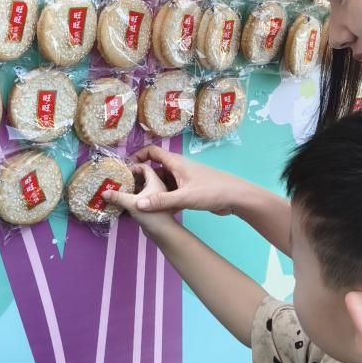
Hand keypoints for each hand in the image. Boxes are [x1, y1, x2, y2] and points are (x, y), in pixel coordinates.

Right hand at [103, 163, 181, 235]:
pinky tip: (127, 201)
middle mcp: (158, 185)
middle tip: (118, 181)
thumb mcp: (134, 204)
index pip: (144, 166)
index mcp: (156, 180)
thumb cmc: (155, 215)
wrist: (167, 233)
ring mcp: (157, 195)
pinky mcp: (155, 204)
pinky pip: (145, 194)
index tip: (121, 172)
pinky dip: (136, 195)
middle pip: (143, 176)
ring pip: (144, 186)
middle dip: (130, 177)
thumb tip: (103, 193)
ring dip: (133, 187)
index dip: (133, 166)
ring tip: (119, 191)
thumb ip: (119, 198)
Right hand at [126, 145, 241, 215]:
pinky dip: (163, 198)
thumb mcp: (185, 197)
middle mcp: (178, 168)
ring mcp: (184, 180)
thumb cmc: (212, 191)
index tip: (126, 167)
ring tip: (137, 201)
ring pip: (163, 182)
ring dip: (152, 190)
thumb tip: (137, 204)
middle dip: (142, 177)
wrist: (236, 197)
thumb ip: (161, 201)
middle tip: (128, 188)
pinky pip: (171, 192)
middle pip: (155, 169)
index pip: (152, 151)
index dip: (138, 155)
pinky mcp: (189, 191)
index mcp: (176, 163)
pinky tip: (156, 211)